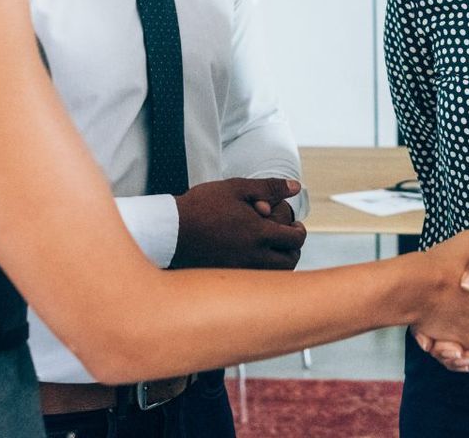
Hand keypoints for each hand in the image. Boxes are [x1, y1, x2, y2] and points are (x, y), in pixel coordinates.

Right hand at [171, 177, 306, 269]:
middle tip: (286, 239)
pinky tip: (252, 258)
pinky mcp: (227, 278)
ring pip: (274, 276)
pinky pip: (255, 281)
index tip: (294, 226)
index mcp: (259, 233)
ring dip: (279, 263)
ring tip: (272, 249)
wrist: (169, 230)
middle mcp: (252, 256)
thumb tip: (296, 187)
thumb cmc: (201, 206)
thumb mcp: (236, 188)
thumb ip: (269, 187)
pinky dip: (262, 272)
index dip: (299, 231)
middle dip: (293, 250)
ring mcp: (240, 270)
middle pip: (290, 262)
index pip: (295, 239)